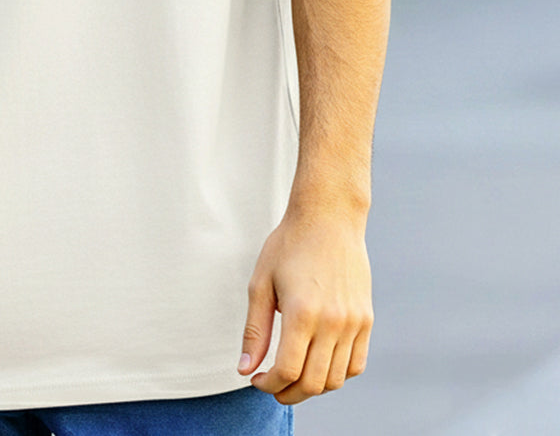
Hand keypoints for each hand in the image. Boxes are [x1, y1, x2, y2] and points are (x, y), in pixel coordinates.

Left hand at [236, 206, 372, 404]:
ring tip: (294, 375)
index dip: (269, 385)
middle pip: (312, 383)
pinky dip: (337, 375)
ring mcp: (354, 323)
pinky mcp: (366, 320)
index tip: (257, 379)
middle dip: (288, 392)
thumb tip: (245, 370)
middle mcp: (332, 323)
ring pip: (335, 379)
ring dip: (312, 387)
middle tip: (273, 385)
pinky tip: (318, 363)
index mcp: (302, 313)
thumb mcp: (261, 283)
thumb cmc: (289, 246)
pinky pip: (356, 365)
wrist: (328, 218)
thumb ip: (254, 331)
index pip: (288, 371)